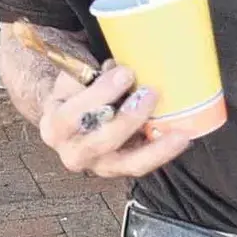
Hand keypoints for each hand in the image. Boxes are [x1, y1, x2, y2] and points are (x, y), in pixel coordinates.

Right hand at [36, 61, 190, 179]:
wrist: (69, 121)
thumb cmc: (74, 94)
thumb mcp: (72, 80)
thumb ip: (91, 75)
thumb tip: (120, 65)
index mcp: (54, 126)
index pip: (73, 114)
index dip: (100, 94)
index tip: (125, 73)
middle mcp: (72, 153)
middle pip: (102, 141)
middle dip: (129, 118)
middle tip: (151, 93)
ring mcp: (97, 166)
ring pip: (127, 163)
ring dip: (155, 146)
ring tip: (178, 131)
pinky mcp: (117, 170)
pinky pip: (141, 165)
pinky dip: (162, 152)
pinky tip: (181, 138)